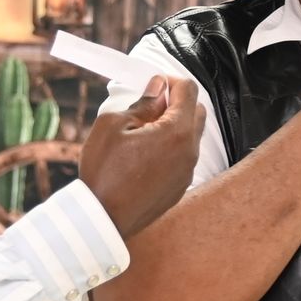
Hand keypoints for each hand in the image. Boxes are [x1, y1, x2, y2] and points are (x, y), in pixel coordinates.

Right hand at [79, 75, 203, 237]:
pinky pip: (184, 159)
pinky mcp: (180, 188)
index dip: (170, 81)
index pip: (189, 91)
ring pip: (191, 137)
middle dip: (177, 102)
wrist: (102, 218)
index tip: (153, 86)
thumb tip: (158, 88)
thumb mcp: (114, 125)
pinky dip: (172, 149)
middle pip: (197, 112)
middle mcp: (190, 152)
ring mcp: (187, 172)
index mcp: (177, 132)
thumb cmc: (104, 171)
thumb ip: (142, 103)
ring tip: (143, 132)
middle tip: (149, 107)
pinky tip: (145, 156)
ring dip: (175, 126)